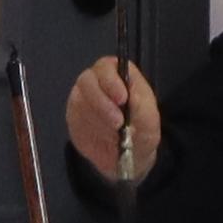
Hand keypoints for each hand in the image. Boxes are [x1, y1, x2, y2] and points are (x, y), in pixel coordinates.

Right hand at [66, 58, 162, 181]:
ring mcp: (81, 99)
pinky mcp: (73, 117)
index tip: (122, 99)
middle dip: (102, 102)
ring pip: (80, 102)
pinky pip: (74, 120)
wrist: (128, 155)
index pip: (107, 67)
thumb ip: (141, 106)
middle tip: (118, 123)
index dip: (112, 81)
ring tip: (115, 136)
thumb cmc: (142, 130)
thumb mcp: (149, 120)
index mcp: (117, 75)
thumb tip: (129, 96)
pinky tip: (103, 138)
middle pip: (87, 81)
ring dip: (98, 121)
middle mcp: (95, 82)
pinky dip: (89, 130)